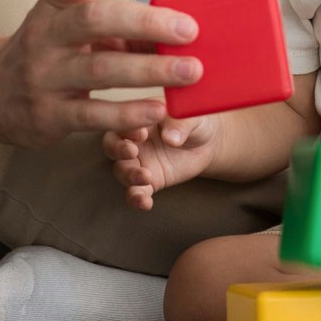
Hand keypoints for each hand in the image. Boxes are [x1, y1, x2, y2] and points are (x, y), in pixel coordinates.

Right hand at [0, 0, 205, 149]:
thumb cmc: (51, 51)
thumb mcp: (74, 28)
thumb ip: (121, 27)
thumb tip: (180, 34)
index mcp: (55, 4)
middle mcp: (46, 36)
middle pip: (92, 20)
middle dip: (144, 23)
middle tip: (189, 30)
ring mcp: (44, 77)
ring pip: (100, 70)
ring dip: (149, 71)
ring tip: (190, 72)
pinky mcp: (49, 116)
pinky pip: (93, 114)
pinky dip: (128, 113)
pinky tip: (158, 110)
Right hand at [103, 114, 222, 209]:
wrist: (207, 144)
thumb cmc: (195, 122)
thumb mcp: (190, 116)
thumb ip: (179, 124)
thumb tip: (170, 138)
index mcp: (140, 119)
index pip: (124, 121)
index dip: (128, 127)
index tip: (142, 133)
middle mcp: (133, 141)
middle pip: (112, 146)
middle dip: (118, 150)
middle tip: (132, 152)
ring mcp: (139, 162)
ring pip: (122, 171)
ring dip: (129, 176)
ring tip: (146, 177)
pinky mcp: (148, 182)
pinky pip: (136, 192)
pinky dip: (137, 199)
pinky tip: (146, 204)